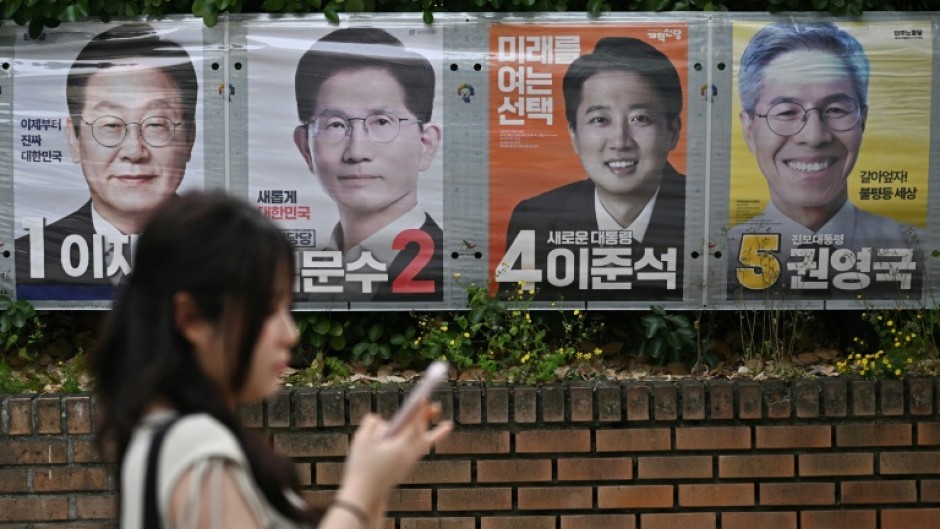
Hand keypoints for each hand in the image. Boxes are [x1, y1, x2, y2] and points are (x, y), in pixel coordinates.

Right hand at [336, 400, 451, 512]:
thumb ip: (372, 424)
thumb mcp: (361, 440)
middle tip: (436, 406)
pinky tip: (424, 439)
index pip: (413, 423)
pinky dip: (423, 443)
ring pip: (425, 445)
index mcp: (399, 447)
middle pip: (423, 433)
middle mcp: (408, 455)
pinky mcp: (404, 469)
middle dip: (428, 418)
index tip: (424, 396)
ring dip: (436, 434)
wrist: (363, 496)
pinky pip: (418, 452)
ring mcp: (407, 463)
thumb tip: (382, 420)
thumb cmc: (360, 467)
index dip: (419, 409)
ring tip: (448, 425)